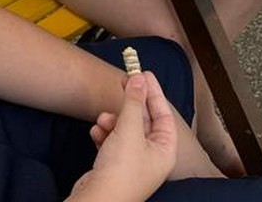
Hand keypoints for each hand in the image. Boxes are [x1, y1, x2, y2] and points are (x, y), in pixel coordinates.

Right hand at [71, 72, 176, 200]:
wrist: (96, 201)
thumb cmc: (120, 172)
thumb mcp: (129, 130)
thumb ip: (134, 102)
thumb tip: (139, 78)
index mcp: (165, 150)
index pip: (164, 114)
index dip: (154, 93)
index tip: (143, 73)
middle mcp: (152, 157)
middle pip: (144, 121)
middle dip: (131, 104)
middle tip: (124, 81)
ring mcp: (133, 163)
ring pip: (125, 131)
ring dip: (113, 121)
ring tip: (102, 119)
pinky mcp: (115, 167)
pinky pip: (112, 143)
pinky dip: (105, 135)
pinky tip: (96, 132)